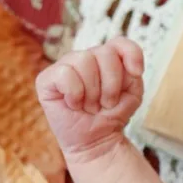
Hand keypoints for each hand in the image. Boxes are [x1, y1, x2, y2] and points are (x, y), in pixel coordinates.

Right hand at [36, 37, 144, 163]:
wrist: (97, 140)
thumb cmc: (112, 115)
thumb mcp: (132, 93)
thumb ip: (133, 73)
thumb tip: (128, 65)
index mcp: (105, 58)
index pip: (119, 42)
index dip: (131, 54)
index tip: (136, 73)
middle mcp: (84, 58)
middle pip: (105, 53)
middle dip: (111, 84)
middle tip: (106, 102)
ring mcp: (64, 66)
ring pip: (85, 61)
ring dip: (93, 92)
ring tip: (90, 105)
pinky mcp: (46, 79)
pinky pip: (65, 74)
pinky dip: (75, 94)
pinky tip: (74, 104)